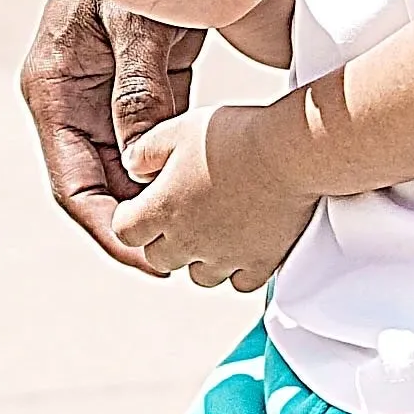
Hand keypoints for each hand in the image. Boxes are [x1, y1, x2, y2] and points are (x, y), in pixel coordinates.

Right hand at [23, 0, 208, 268]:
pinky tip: (202, 197)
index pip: (75, 186)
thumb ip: (140, 93)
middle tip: (183, 262)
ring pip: (124, 171)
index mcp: (53, 92)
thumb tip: (147, 162)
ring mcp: (97, 99)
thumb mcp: (136, 30)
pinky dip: (168, 173)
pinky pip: (144, 146)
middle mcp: (69, 103)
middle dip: (137, 227)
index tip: (146, 259)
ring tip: (197, 240)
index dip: (110, 228)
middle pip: (98, 187)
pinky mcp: (129, 90)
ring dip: (155, 204)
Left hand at [102, 98, 309, 298]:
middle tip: (182, 213)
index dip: (134, 216)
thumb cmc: (236, 137)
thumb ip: (145, 152)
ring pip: (199, 276)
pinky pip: (240, 282)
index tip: (147, 202)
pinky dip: (239, 269)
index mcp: (162, 210)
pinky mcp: (259, 262)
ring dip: (200, 258)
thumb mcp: (177, 131)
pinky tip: (245, 245)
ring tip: (215, 230)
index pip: (125, 231)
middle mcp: (187, 241)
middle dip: (164, 239)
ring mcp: (224, 256)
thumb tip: (132, 168)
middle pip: (158, 257)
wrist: (288, 152)